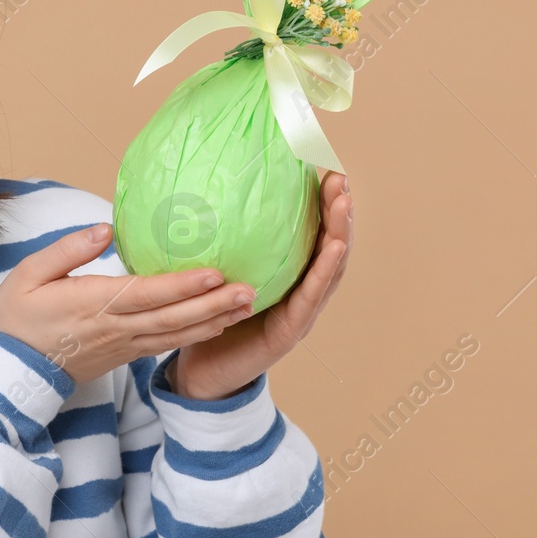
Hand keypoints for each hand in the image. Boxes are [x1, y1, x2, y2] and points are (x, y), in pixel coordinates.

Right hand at [0, 224, 257, 384]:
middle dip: (215, 305)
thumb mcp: (28, 275)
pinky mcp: (126, 354)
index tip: (215, 273)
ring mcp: (123, 345)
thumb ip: (67, 250)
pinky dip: (196, 334)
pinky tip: (219, 323)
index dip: (182, 286)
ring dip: (214, 320)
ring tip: (248, 305)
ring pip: (177, 334)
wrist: (11, 371)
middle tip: (251, 289)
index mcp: (92, 305)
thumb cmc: (17, 317)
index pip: (147, 295)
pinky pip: (168, 343)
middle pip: (173, 317)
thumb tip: (106, 229)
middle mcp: (115, 328)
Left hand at [169, 170, 353, 400]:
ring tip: (345, 202)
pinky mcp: (291, 331)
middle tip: (341, 176)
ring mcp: (299, 312)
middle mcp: (297, 291)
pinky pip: (311, 297)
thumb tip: (190, 183)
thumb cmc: (204, 317)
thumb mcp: (209, 272)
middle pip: (326, 246)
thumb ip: (210, 239)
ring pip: (328, 268)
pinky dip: (326, 270)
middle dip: (338, 210)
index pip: (308, 234)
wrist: (201, 372)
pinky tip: (335, 247)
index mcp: (282, 275)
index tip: (324, 165)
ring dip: (341, 233)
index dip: (319, 203)